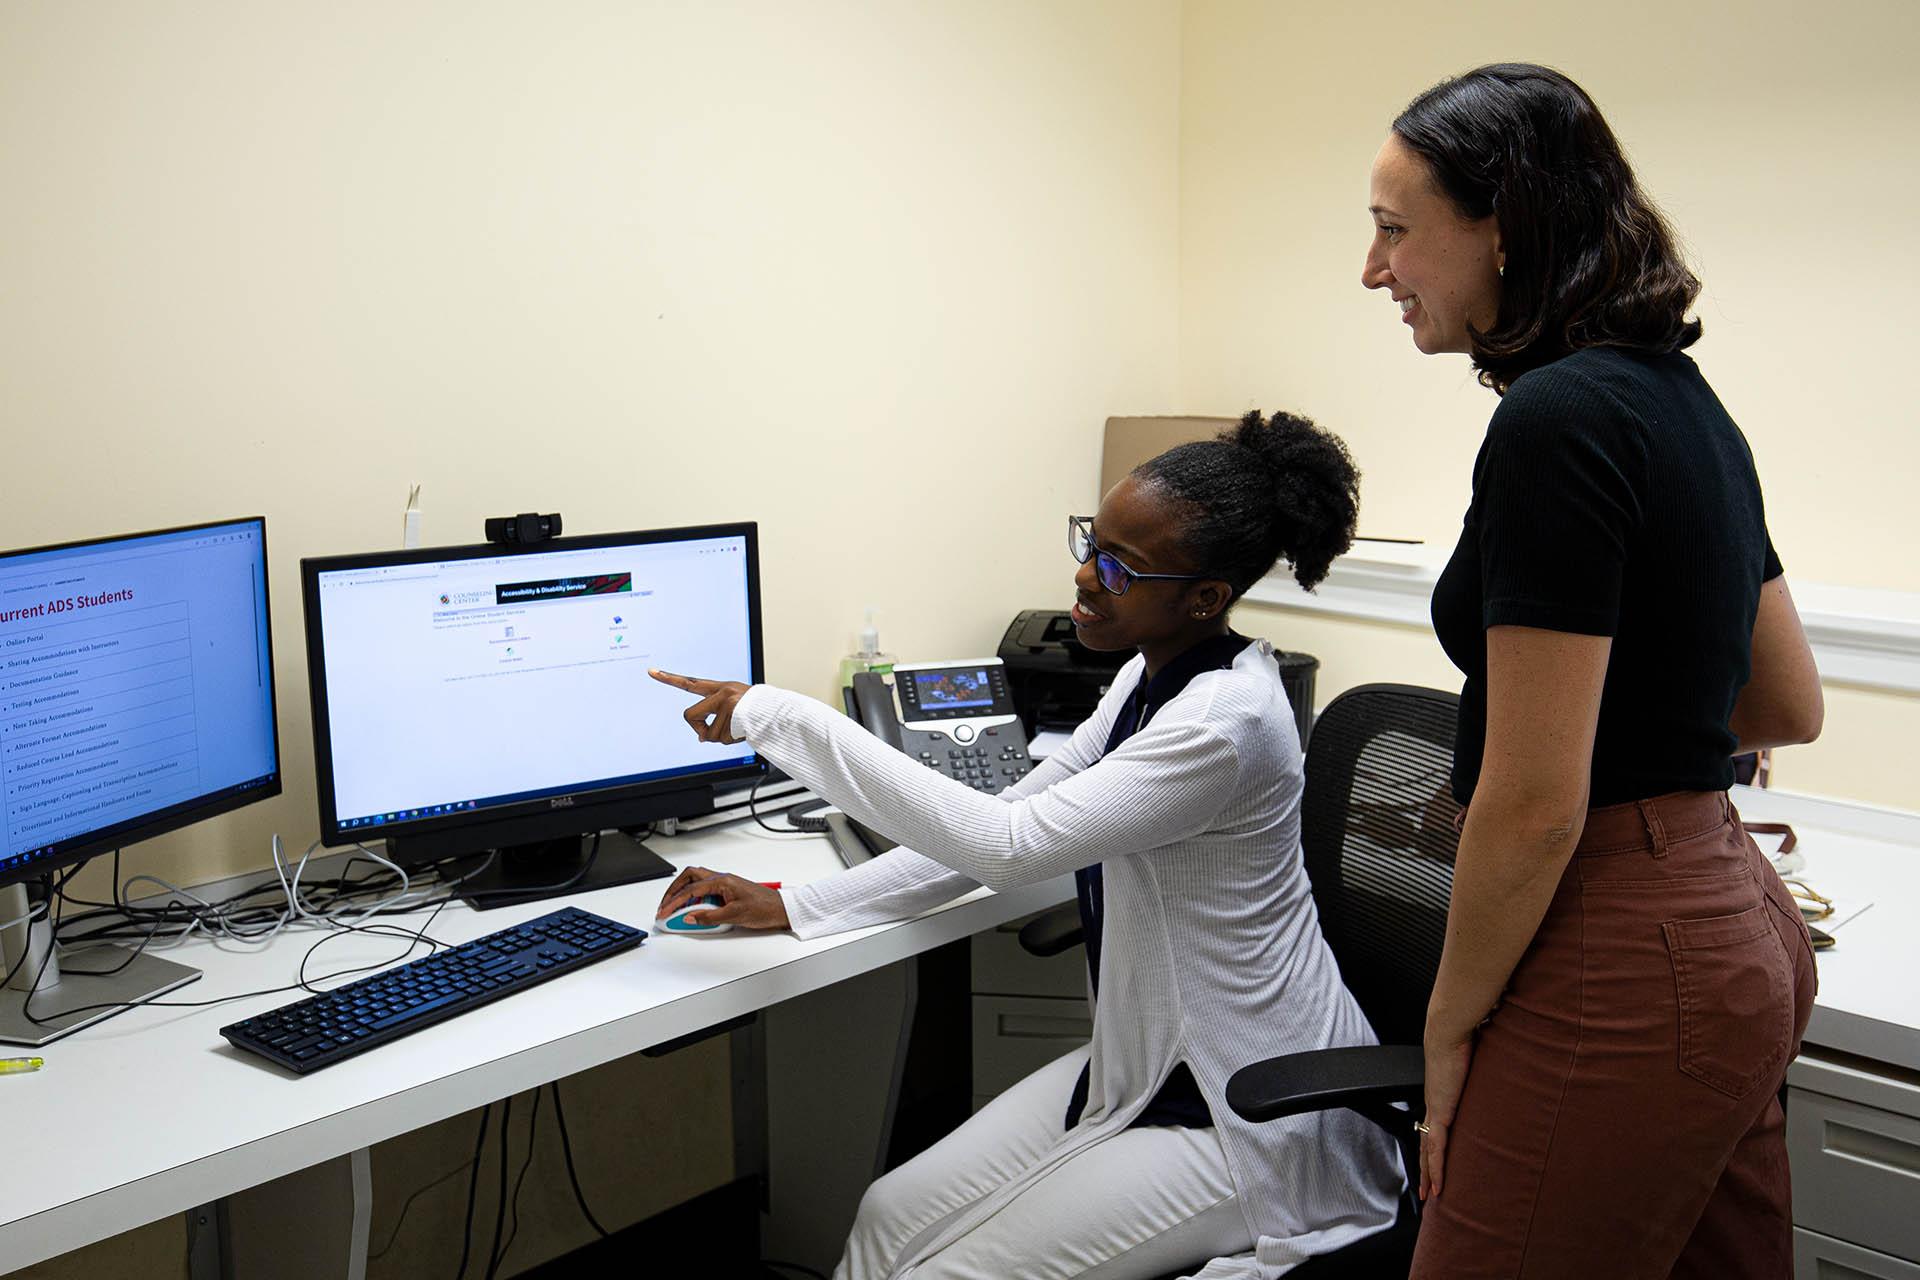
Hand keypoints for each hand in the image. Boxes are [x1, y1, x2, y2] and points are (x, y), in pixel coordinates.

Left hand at [651, 669, 750, 743]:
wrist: (779, 712)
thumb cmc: (758, 711)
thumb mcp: (736, 708)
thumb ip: (715, 718)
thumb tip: (700, 738)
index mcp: (721, 688)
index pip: (691, 683)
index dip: (669, 679)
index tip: (651, 672)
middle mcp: (722, 692)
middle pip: (690, 716)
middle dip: (698, 728)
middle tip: (708, 733)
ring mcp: (727, 703)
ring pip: (709, 734)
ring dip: (721, 738)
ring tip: (737, 729)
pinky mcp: (733, 714)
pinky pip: (721, 738)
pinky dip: (730, 740)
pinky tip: (742, 731)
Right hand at [655, 866, 789, 930]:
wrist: (781, 909)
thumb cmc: (764, 908)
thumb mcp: (734, 915)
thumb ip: (709, 916)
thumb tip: (690, 916)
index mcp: (722, 880)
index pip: (690, 889)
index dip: (674, 902)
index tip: (664, 912)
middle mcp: (721, 879)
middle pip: (689, 877)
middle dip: (673, 890)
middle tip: (664, 905)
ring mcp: (724, 884)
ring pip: (696, 882)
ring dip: (683, 893)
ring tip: (674, 908)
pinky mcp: (727, 891)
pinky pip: (704, 890)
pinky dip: (694, 898)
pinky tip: (692, 909)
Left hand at [1418, 1033, 1474, 1200]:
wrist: (1449, 1030)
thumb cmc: (1465, 1038)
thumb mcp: (1480, 1062)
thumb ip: (1489, 1070)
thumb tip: (1504, 1065)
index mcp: (1443, 1094)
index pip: (1436, 1126)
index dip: (1435, 1145)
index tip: (1436, 1159)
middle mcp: (1435, 1104)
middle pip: (1427, 1143)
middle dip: (1426, 1167)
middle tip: (1427, 1189)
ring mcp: (1435, 1110)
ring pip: (1428, 1150)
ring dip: (1428, 1174)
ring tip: (1429, 1195)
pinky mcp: (1440, 1112)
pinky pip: (1437, 1147)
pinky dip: (1436, 1168)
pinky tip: (1437, 1185)